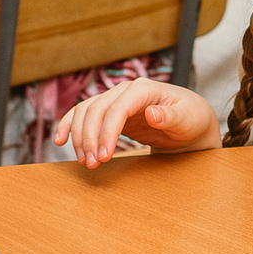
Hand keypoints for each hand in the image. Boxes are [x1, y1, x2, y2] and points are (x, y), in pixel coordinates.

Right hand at [50, 78, 218, 165]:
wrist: (190, 123)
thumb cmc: (192, 119)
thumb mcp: (188, 119)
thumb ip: (171, 116)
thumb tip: (151, 113)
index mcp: (144, 89)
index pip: (117, 107)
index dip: (107, 131)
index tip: (104, 156)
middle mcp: (126, 91)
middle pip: (96, 109)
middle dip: (91, 138)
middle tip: (93, 164)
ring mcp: (116, 100)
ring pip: (86, 112)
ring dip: (80, 137)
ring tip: (85, 161)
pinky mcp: (110, 113)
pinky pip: (84, 115)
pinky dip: (70, 125)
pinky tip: (60, 140)